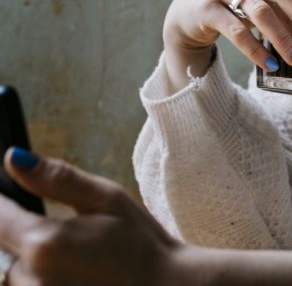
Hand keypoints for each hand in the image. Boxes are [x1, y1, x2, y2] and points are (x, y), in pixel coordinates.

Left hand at [0, 148, 178, 285]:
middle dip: (23, 234)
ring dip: (32, 262)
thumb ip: (56, 179)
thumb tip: (13, 158)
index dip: (3, 201)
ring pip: (13, 273)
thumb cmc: (138, 242)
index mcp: (45, 244)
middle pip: (2, 248)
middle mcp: (30, 282)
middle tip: (69, 233)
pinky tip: (75, 275)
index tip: (11, 194)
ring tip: (76, 258)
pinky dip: (42, 280)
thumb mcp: (106, 198)